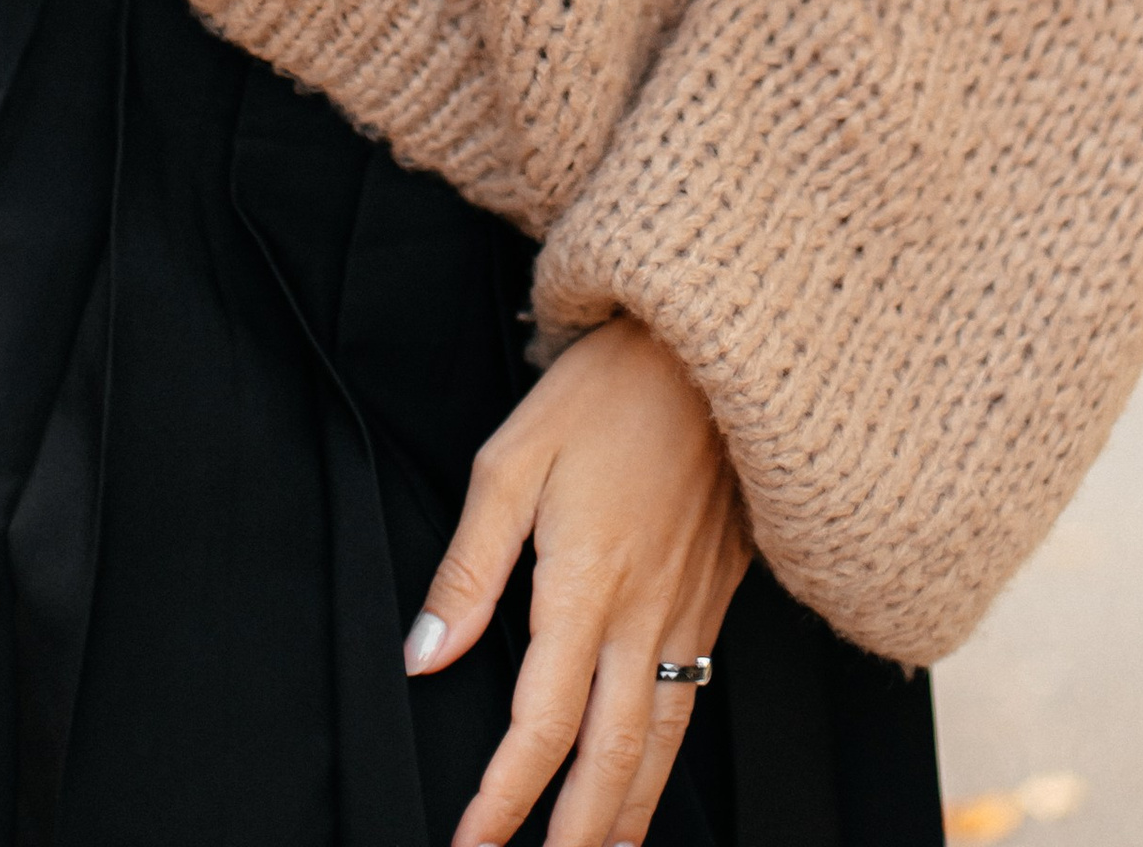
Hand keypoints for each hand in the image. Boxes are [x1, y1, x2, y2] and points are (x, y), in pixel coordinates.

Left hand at [406, 315, 751, 846]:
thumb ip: (467, 569)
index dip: (502, 800)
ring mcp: (690, 610)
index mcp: (586, 586)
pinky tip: (653, 773)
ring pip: (663, 744)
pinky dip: (670, 759)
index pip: (540, 727)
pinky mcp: (719, 595)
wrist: (715, 346)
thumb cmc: (607, 389)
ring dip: (629, 815)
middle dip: (576, 838)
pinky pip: (695, 700)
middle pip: (612, 761)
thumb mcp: (513, 459)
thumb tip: (423, 658)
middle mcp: (646, 616)